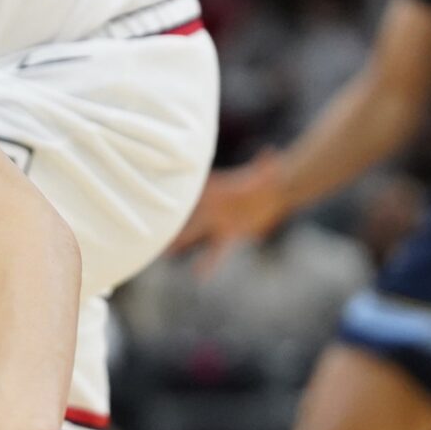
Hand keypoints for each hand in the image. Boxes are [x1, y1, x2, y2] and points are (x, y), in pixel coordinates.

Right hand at [169, 152, 291, 268]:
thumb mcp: (267, 173)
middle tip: (154, 230)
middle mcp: (213, 205)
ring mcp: (218, 221)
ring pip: (195, 235)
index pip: (195, 192)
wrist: (276, 194)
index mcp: (218, 189)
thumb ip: (265, 166)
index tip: (160, 196)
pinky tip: (199, 275)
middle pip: (190, 216)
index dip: (180, 195)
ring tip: (164, 253)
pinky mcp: (228, 235)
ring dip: (181, 243)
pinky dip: (208, 264)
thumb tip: (271, 154)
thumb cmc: (268, 178)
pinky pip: (216, 252)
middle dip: (174, 223)